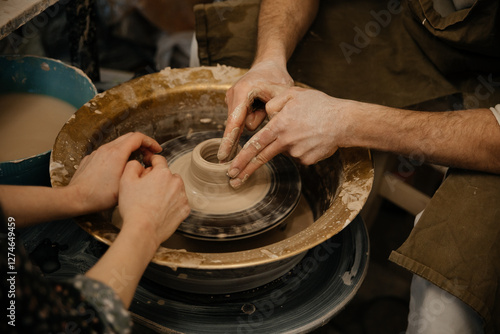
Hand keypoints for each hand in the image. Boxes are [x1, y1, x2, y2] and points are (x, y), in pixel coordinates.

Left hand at [68, 132, 161, 213]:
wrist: (76, 198)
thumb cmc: (100, 195)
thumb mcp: (125, 183)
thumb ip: (137, 170)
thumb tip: (143, 165)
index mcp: (117, 153)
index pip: (138, 137)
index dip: (151, 142)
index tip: (157, 150)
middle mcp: (107, 148)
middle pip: (129, 137)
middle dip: (142, 144)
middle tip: (149, 155)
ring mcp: (97, 152)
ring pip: (118, 143)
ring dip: (130, 149)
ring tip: (136, 161)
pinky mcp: (91, 158)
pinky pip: (108, 151)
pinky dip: (118, 154)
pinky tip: (119, 167)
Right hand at [118, 154, 189, 247]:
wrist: (143, 230)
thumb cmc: (133, 207)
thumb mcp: (125, 181)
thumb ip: (133, 166)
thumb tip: (139, 164)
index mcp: (163, 173)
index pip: (159, 160)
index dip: (151, 161)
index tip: (148, 164)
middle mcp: (176, 182)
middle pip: (167, 175)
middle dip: (158, 178)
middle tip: (146, 189)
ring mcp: (182, 197)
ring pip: (174, 188)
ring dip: (167, 190)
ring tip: (153, 201)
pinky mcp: (185, 209)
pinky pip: (178, 201)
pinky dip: (172, 203)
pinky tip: (160, 209)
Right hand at [217, 60, 293, 161]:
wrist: (269, 65)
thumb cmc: (277, 78)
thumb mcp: (281, 93)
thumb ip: (271, 110)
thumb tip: (254, 129)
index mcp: (244, 90)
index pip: (235, 120)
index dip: (229, 139)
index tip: (223, 155)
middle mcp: (233, 94)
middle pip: (236, 124)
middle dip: (241, 133)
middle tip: (231, 160)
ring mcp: (231, 99)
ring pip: (241, 123)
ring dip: (255, 119)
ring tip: (264, 105)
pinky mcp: (233, 104)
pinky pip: (241, 119)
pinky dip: (251, 117)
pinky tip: (259, 106)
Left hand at [227, 87, 347, 187]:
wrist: (345, 121)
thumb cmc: (319, 105)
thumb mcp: (293, 94)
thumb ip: (274, 102)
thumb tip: (265, 114)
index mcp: (279, 126)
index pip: (255, 145)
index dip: (241, 158)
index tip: (231, 169)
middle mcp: (286, 142)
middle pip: (262, 158)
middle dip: (246, 171)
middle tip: (234, 181)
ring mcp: (297, 153)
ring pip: (283, 150)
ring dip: (286, 144)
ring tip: (304, 129)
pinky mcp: (307, 160)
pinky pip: (298, 154)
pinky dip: (300, 146)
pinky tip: (311, 136)